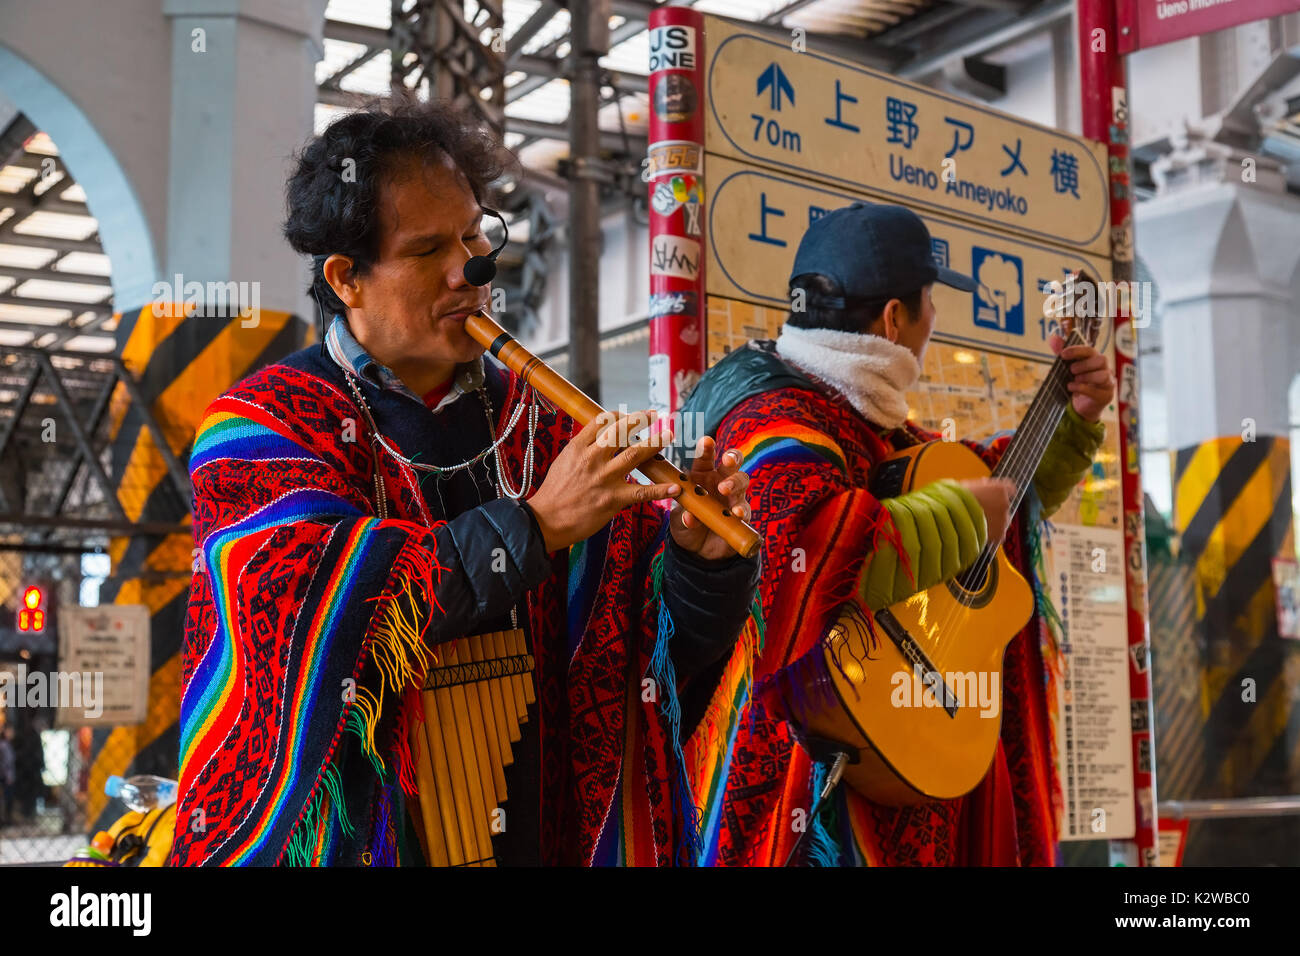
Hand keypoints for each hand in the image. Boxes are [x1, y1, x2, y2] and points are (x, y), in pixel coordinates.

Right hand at [527, 409, 679, 551]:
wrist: (545, 521)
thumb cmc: (553, 493)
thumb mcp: (563, 462)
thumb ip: (582, 449)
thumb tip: (598, 437)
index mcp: (578, 448)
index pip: (602, 422)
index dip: (620, 415)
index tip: (631, 415)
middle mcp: (592, 459)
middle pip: (620, 432)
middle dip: (640, 420)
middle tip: (656, 414)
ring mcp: (604, 479)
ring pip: (634, 455)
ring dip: (655, 444)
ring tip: (669, 435)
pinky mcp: (612, 500)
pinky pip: (641, 492)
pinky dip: (660, 490)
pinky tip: (674, 487)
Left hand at [669, 437, 751, 559]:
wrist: (698, 550)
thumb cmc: (687, 524)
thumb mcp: (679, 520)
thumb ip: (684, 517)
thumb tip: (689, 517)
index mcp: (702, 476)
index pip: (705, 458)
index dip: (707, 449)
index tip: (706, 441)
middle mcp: (720, 482)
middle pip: (732, 464)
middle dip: (732, 458)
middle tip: (727, 460)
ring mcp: (734, 498)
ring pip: (742, 481)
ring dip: (734, 483)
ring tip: (724, 489)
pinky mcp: (743, 516)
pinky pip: (746, 509)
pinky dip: (741, 510)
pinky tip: (737, 513)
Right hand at [959, 477, 1015, 545]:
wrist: (950, 513)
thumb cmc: (955, 498)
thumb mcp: (970, 484)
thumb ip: (983, 485)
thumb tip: (985, 484)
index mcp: (1000, 488)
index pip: (1010, 489)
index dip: (999, 494)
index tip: (994, 497)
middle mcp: (1005, 503)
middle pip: (1004, 506)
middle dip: (995, 509)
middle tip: (979, 512)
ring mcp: (1004, 518)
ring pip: (1002, 521)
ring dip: (993, 522)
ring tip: (976, 523)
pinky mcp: (1000, 533)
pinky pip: (999, 535)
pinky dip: (992, 535)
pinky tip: (979, 532)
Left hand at [1049, 334, 1113, 422]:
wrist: (1080, 406)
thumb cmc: (1076, 383)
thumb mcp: (1066, 368)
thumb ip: (1062, 353)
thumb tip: (1053, 338)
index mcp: (1095, 360)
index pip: (1090, 350)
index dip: (1077, 350)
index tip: (1063, 354)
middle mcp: (1104, 369)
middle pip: (1101, 360)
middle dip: (1084, 364)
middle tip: (1071, 370)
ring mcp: (1107, 383)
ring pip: (1103, 375)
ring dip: (1086, 376)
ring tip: (1074, 379)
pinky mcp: (1105, 396)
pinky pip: (1097, 390)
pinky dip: (1082, 388)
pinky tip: (1071, 387)